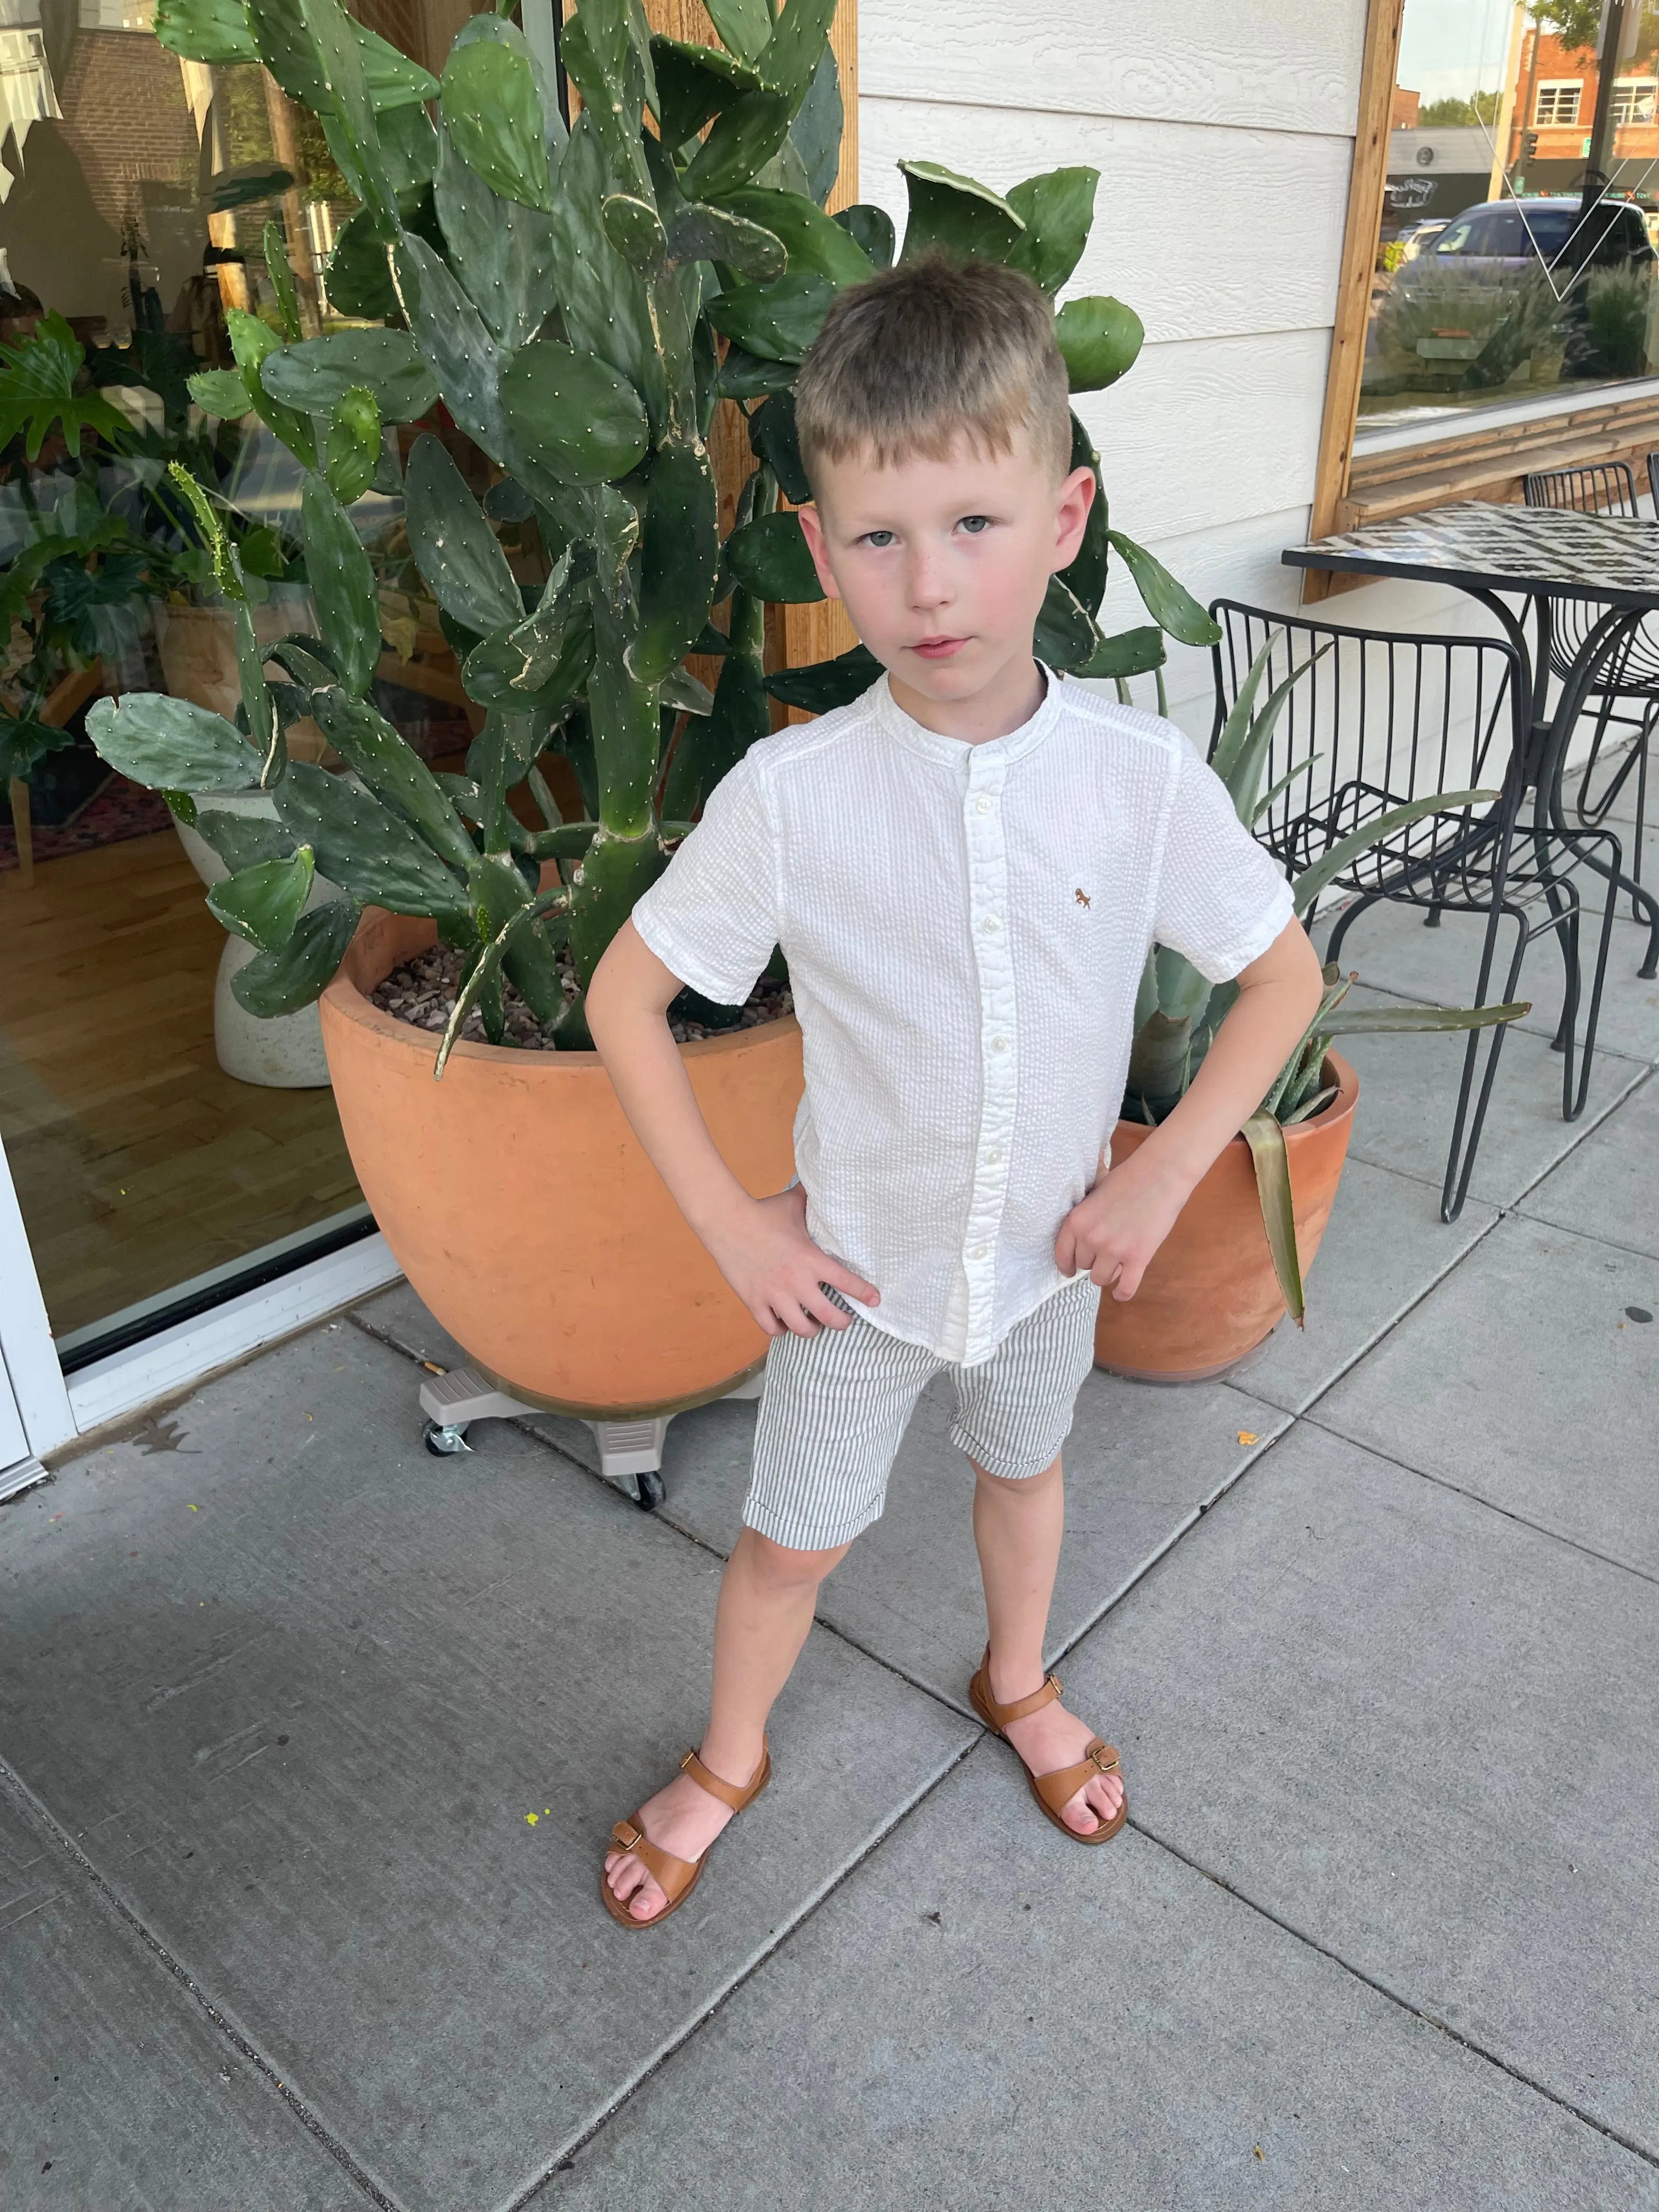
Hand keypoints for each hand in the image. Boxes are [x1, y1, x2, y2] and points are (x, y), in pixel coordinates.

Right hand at [705, 1186, 879, 1337]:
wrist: (726, 1220)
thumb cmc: (763, 1211)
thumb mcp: (794, 1204)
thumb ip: (813, 1200)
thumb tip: (825, 1183)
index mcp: (811, 1259)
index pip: (847, 1282)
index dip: (865, 1293)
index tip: (875, 1299)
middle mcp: (796, 1281)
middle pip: (829, 1317)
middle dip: (842, 1322)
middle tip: (843, 1319)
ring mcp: (774, 1294)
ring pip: (801, 1329)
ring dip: (811, 1329)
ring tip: (813, 1324)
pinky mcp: (754, 1301)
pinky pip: (772, 1328)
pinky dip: (780, 1329)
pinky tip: (783, 1322)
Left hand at [1054, 1146, 1192, 1302]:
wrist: (1159, 1175)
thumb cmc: (1128, 1178)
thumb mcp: (1095, 1194)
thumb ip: (1086, 1216)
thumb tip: (1081, 1235)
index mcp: (1077, 1221)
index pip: (1062, 1253)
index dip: (1066, 1265)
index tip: (1069, 1271)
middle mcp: (1091, 1238)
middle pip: (1084, 1266)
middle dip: (1094, 1262)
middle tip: (1107, 1253)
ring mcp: (1114, 1250)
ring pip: (1101, 1279)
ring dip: (1108, 1275)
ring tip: (1118, 1265)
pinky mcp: (1138, 1257)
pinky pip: (1126, 1288)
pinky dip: (1122, 1293)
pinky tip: (1121, 1292)